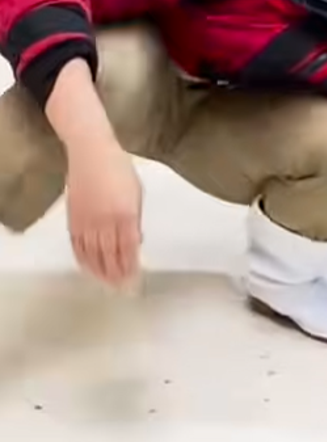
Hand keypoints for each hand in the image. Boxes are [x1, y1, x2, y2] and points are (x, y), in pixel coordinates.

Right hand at [64, 141, 142, 288]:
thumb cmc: (121, 171)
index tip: (134, 280)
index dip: (130, 267)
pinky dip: (82, 258)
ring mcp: (87, 219)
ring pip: (92, 253)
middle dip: (116, 275)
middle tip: (122, 289)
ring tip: (107, 284)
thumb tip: (135, 243)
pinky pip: (77, 244)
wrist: (91, 152)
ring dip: (100, 271)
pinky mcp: (73, 217)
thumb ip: (135, 221)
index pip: (128, 249)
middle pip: (110, 255)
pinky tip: (88, 269)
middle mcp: (105, 220)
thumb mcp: (137, 195)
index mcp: (125, 214)